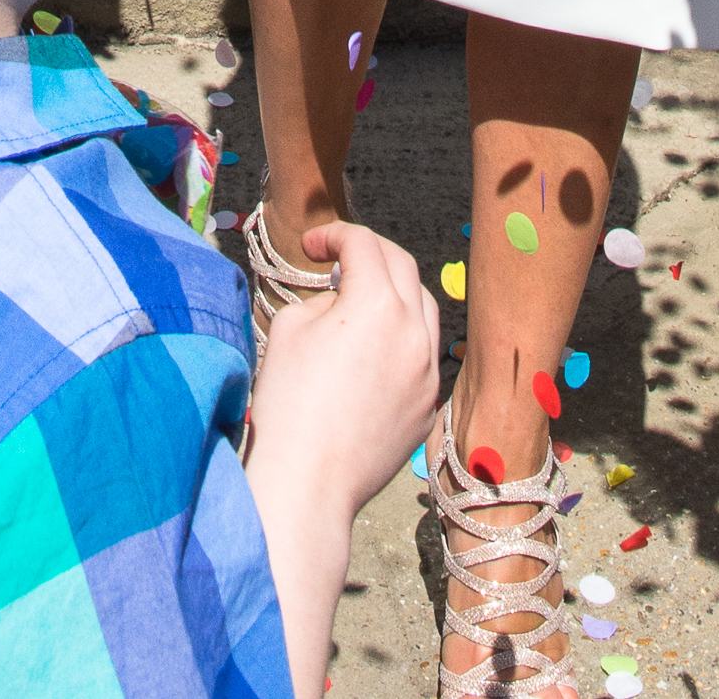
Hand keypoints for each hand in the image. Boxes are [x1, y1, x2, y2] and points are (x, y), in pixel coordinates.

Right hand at [244, 217, 440, 512]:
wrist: (309, 482)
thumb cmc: (289, 402)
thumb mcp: (292, 327)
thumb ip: (324, 299)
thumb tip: (342, 300)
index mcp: (377, 304)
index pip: (363, 244)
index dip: (334, 235)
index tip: (312, 247)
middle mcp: (414, 331)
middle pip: (402, 267)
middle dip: (370, 254)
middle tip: (340, 262)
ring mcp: (429, 372)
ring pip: (424, 309)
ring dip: (395, 294)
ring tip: (362, 304)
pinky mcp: (429, 407)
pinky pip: (424, 355)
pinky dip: (403, 339)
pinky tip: (373, 354)